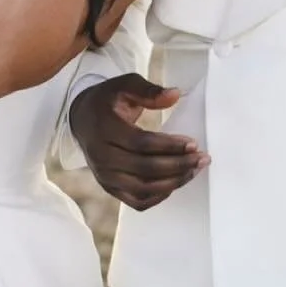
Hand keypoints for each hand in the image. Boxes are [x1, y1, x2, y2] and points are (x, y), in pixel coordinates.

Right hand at [69, 74, 208, 210]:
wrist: (83, 120)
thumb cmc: (108, 101)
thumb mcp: (124, 85)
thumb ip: (148, 90)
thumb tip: (174, 95)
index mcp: (104, 129)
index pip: (140, 143)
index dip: (169, 146)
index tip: (193, 143)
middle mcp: (101, 157)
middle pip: (144, 169)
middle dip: (178, 165)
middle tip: (202, 158)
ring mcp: (104, 176)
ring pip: (143, 188)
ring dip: (173, 182)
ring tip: (194, 170)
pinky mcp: (109, 188)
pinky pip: (137, 201)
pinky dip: (158, 197)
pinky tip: (175, 183)